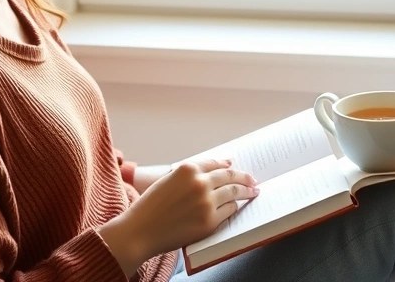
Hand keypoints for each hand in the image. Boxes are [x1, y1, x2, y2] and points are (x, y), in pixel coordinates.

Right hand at [98, 159, 258, 274]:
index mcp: (187, 168)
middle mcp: (199, 182)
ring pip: (233, 192)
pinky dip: (235, 207)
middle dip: (244, 177)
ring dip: (246, 191)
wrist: (141, 230)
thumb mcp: (168, 180)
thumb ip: (189, 175)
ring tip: (253, 191)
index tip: (235, 167)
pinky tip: (239, 206)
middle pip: (229, 176)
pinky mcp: (209, 221)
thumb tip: (215, 170)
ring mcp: (206, 202)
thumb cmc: (151, 206)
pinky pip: (230, 210)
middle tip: (252, 180)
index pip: (216, 163)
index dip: (228, 165)